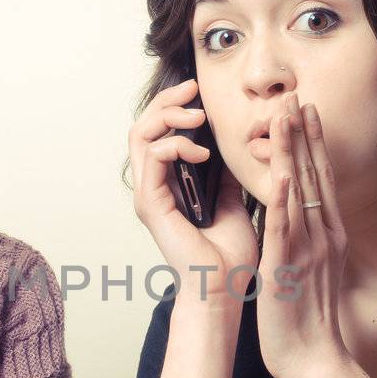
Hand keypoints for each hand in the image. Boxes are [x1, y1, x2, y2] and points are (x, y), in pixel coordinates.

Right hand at [129, 79, 259, 303]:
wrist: (224, 288)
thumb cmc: (228, 255)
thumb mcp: (232, 201)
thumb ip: (226, 174)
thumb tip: (235, 146)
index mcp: (169, 184)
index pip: (159, 132)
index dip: (175, 106)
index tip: (200, 93)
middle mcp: (153, 187)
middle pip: (143, 126)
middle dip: (167, 101)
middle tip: (193, 89)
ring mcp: (149, 195)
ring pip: (140, 135)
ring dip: (168, 117)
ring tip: (198, 118)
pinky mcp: (152, 203)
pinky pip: (152, 157)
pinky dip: (175, 145)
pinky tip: (202, 152)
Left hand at [257, 95, 355, 377]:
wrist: (313, 358)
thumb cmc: (306, 317)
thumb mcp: (309, 267)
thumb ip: (307, 238)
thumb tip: (299, 214)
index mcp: (325, 235)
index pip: (320, 179)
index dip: (313, 144)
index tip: (306, 111)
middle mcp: (321, 236)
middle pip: (314, 176)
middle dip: (304, 135)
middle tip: (296, 96)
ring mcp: (306, 250)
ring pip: (299, 193)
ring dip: (293, 154)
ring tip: (285, 118)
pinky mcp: (286, 268)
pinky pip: (284, 230)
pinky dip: (283, 202)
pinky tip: (282, 176)